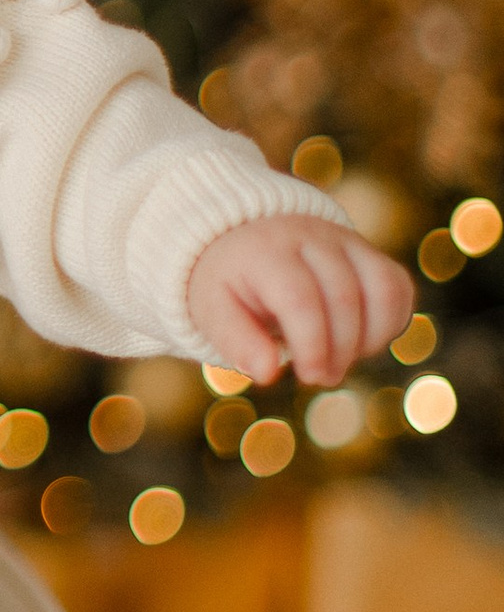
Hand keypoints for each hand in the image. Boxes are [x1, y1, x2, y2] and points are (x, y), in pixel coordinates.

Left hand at [185, 213, 412, 389]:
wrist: (245, 236)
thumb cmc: (229, 281)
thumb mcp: (213, 308)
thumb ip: (235, 340)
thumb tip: (267, 374)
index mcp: (267, 251)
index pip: (301, 299)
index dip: (313, 344)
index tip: (309, 376)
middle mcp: (311, 238)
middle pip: (345, 297)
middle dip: (340, 349)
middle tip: (321, 376)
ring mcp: (345, 240)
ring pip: (383, 288)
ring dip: (372, 338)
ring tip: (343, 359)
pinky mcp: (368, 251)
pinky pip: (398, 285)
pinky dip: (391, 322)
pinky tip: (362, 343)